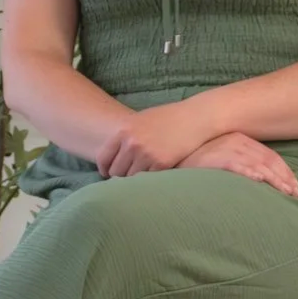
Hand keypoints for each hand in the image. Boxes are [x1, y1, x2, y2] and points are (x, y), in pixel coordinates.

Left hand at [96, 101, 213, 177]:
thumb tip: (113, 156)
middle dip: (120, 176)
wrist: (194, 118)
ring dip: (135, 180)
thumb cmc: (168, 118)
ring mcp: (146, 154)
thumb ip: (126, 136)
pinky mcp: (161, 164)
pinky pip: (147, 180)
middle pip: (116, 172)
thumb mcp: (141, 120)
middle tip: (128, 176)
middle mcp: (132, 143)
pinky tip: (154, 176)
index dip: (105, 169)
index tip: (109, 173)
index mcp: (124, 130)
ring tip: (140, 178)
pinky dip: (149, 180)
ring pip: (130, 179)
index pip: (103, 158)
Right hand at [178, 133, 297, 197]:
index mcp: (240, 139)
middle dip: (284, 178)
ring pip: (256, 163)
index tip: (295, 187)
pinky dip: (248, 172)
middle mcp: (236, 140)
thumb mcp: (223, 157)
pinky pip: (235, 164)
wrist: (173, 155)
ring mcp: (225, 148)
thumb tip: (263, 178)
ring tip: (285, 192)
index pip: (269, 155)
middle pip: (267, 160)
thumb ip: (242, 163)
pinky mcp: (214, 157)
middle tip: (296, 194)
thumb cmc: (199, 161)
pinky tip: (259, 180)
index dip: (285, 171)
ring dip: (273, 178)